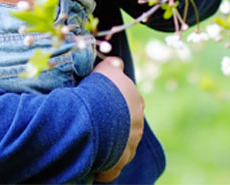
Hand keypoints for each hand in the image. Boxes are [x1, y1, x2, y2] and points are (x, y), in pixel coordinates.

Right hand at [91, 57, 143, 182]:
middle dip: (114, 125)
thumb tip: (117, 62)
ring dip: (109, 145)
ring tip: (92, 142)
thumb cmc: (99, 90)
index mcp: (136, 102)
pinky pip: (111, 168)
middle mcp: (137, 125)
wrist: (94, 116)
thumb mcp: (106, 70)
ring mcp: (129, 146)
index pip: (129, 103)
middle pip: (126, 126)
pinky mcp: (118, 164)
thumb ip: (112, 65)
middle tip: (96, 123)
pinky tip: (93, 165)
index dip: (115, 103)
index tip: (102, 103)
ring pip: (120, 147)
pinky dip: (103, 167)